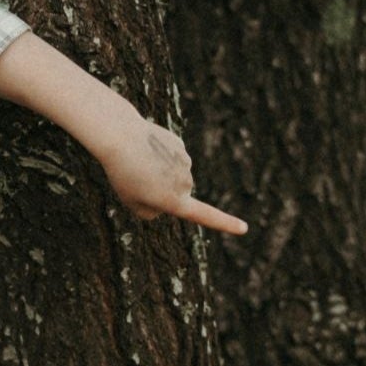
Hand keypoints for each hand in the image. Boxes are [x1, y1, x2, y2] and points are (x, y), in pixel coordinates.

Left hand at [100, 114, 247, 234]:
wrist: (121, 137)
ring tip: (138, 162)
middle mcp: (186, 183)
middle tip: (136, 179)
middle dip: (158, 190)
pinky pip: (168, 158)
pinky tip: (144, 149)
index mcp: (175, 201)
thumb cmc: (123, 174)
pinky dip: (157, 156)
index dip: (226, 223)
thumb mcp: (132, 203)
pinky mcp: (180, 146)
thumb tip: (163, 202)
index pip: (206, 216)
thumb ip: (151, 212)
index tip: (244, 229)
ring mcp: (185, 162)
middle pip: (174, 194)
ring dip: (157, 171)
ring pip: (171, 174)